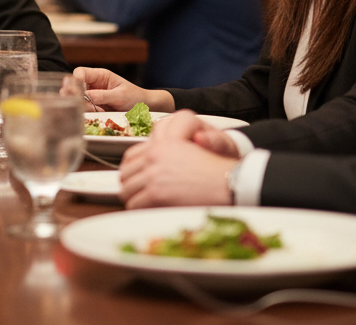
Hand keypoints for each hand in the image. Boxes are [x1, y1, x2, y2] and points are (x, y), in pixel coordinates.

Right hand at [73, 66, 173, 111]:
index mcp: (100, 75)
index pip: (80, 73)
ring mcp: (93, 96)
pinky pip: (84, 109)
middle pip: (75, 86)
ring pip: (78, 99)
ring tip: (99, 111)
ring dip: (84, 106)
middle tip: (87, 105)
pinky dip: (89, 113)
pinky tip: (99, 114)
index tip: (78, 92)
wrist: (145, 108)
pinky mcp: (94, 107)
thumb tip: (85, 96)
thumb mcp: (120, 95)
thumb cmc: (135, 97)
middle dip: (77, 96)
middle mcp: (94, 84)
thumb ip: (102, 95)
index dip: (76, 81)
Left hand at [118, 110, 238, 207]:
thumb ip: (165, 154)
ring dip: (135, 199)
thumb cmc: (214, 171)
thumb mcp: (188, 151)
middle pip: (125, 173)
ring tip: (146, 205)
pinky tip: (151, 211)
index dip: (132, 170)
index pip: (130, 156)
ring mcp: (153, 173)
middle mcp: (154, 155)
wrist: (230, 183)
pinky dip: (140, 210)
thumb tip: (145, 165)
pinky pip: (134, 204)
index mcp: (161, 143)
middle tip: (140, 195)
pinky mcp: (156, 192)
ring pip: (127, 189)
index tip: (136, 180)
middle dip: (131, 185)